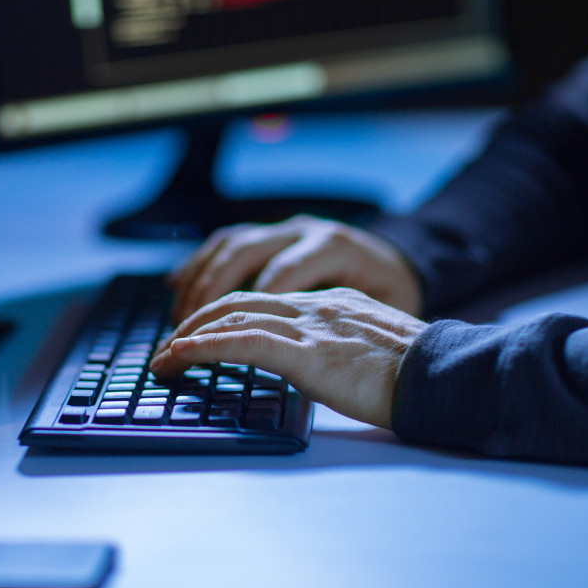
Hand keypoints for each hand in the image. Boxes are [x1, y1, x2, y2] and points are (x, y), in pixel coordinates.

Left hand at [150, 288, 426, 429]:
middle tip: (168, 345)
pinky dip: (202, 348)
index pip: (261, 298)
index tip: (197, 332)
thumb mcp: (371, 348)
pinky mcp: (306, 353)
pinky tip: (179, 358)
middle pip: (237, 301)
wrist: (447, 376)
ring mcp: (309, 326)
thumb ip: (337, 346)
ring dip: (187, 337)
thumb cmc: (419, 374)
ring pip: (232, 317)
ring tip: (162, 359)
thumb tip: (315, 363)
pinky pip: (241, 343)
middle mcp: (314, 306)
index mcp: (329, 303)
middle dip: (194, 321)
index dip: (222, 314)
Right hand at [169, 215, 421, 323]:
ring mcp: (289, 230)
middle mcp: (307, 232)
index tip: (210, 346)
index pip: (277, 278)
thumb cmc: (393, 313)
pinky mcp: (278, 236)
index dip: (240, 316)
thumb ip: (332, 332)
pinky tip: (179, 286)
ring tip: (177, 323)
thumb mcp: (374, 321)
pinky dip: (201, 264)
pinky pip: (231, 243)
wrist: (410, 280)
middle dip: (206, 300)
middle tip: (181, 340)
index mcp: (334, 249)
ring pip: (231, 247)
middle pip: (242, 257)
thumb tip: (288, 357)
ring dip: (198, 283)